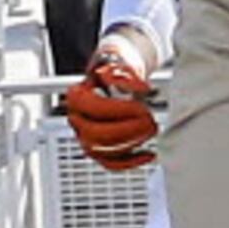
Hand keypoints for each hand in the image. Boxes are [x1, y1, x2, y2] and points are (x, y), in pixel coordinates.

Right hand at [61, 53, 160, 170]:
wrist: (119, 76)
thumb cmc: (118, 71)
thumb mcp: (121, 64)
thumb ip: (127, 74)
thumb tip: (139, 87)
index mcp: (77, 96)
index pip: (92, 108)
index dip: (118, 109)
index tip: (140, 106)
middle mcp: (77, 118)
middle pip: (95, 133)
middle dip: (127, 129)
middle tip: (149, 121)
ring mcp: (85, 136)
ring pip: (102, 151)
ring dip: (130, 144)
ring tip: (151, 131)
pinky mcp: (98, 150)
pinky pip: (110, 163)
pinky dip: (131, 162)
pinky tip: (148, 154)